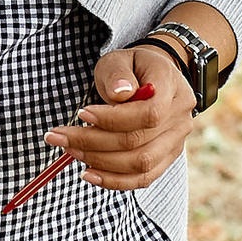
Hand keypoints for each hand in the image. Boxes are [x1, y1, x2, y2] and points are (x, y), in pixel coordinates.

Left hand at [43, 42, 194, 191]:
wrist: (153, 79)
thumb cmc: (132, 68)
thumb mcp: (120, 60)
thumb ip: (118, 74)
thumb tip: (119, 94)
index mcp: (172, 88)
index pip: (148, 113)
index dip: (112, 119)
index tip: (82, 114)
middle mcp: (181, 118)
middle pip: (139, 142)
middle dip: (94, 142)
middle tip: (61, 136)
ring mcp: (176, 141)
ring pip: (141, 164)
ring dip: (100, 162)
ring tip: (71, 151)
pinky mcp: (166, 158)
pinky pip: (143, 178)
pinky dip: (114, 181)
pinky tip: (89, 174)